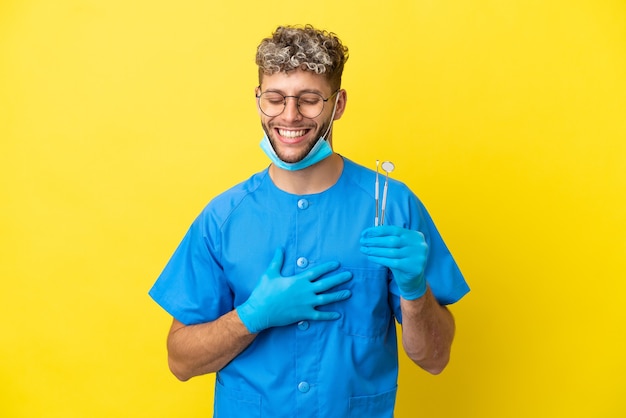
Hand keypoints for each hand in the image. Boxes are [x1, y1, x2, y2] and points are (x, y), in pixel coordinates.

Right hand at [236, 248, 352, 332]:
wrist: (260, 311)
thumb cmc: (264, 292)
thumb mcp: (270, 273)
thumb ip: (277, 261)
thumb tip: (279, 248)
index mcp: (298, 280)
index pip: (317, 272)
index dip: (328, 267)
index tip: (337, 264)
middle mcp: (305, 291)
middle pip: (326, 284)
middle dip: (339, 279)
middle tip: (350, 276)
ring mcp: (306, 304)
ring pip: (327, 299)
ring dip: (338, 296)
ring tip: (349, 293)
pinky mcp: (304, 315)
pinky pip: (320, 315)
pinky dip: (329, 315)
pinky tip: (338, 315)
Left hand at [360, 226, 428, 299]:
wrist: (413, 281)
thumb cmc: (402, 260)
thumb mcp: (398, 247)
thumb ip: (388, 239)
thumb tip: (367, 234)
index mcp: (415, 235)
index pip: (394, 230)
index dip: (378, 231)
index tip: (365, 233)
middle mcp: (419, 244)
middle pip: (392, 241)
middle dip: (375, 241)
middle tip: (362, 242)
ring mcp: (418, 256)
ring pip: (391, 252)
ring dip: (375, 250)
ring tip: (364, 250)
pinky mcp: (413, 267)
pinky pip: (392, 262)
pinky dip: (379, 259)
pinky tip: (370, 258)